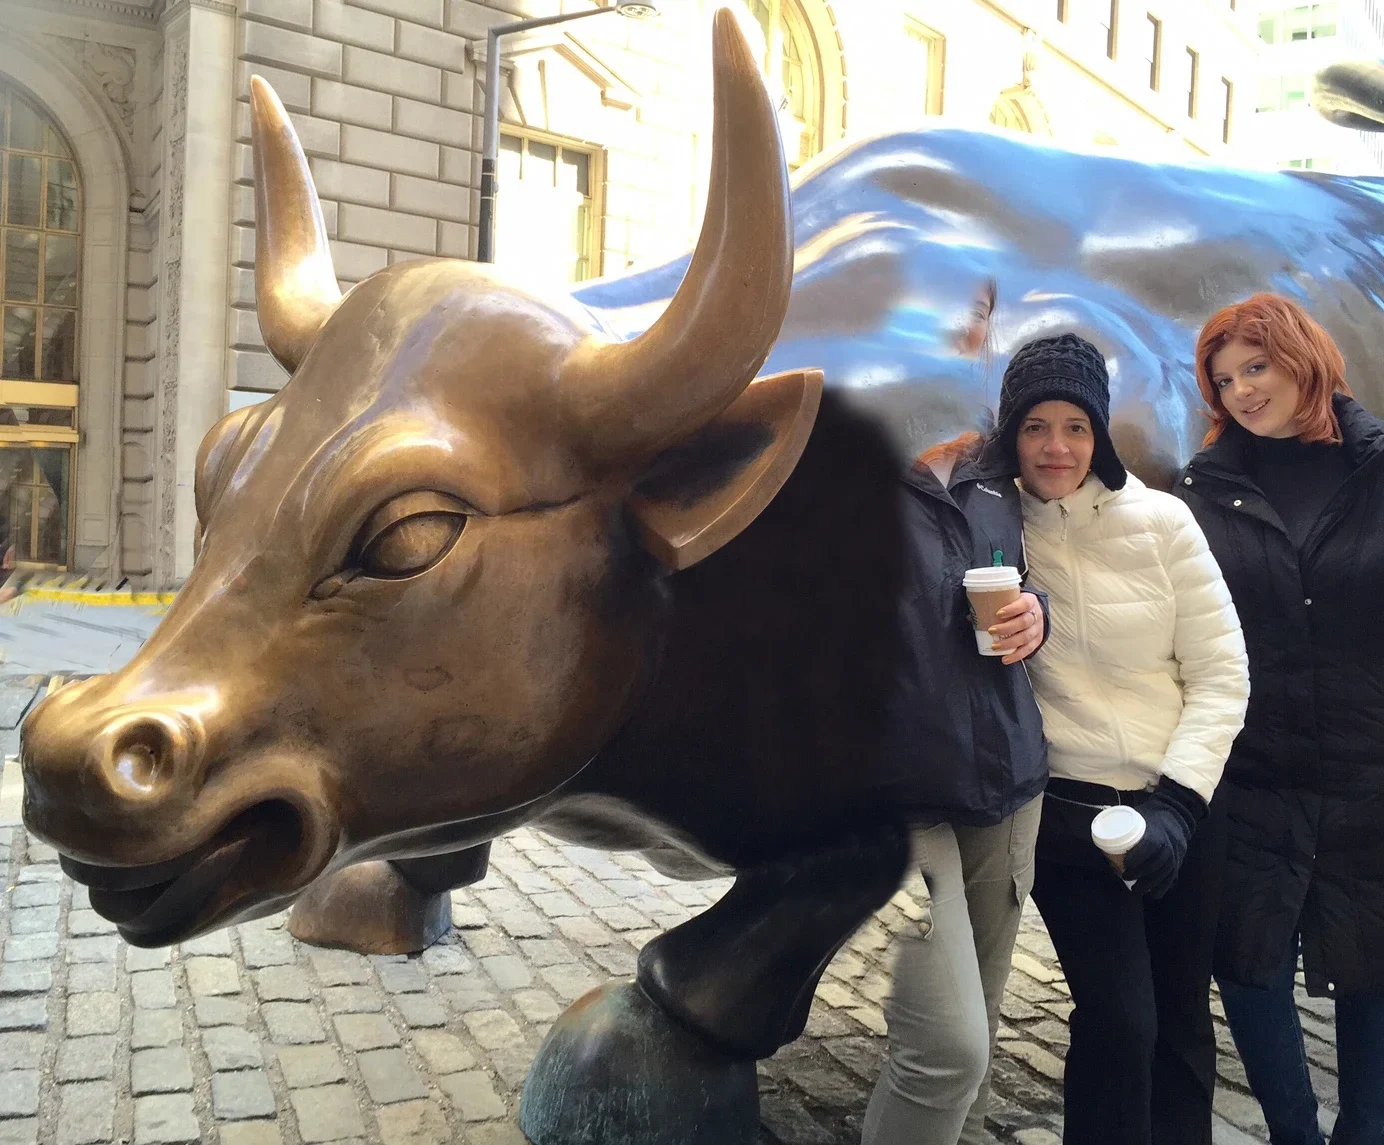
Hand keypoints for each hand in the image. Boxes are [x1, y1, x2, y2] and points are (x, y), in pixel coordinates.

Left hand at [990, 591, 1043, 664]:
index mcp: (1029, 601)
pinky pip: (1028, 650)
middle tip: (991, 630)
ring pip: (1026, 637)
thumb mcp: (1009, 600)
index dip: (1012, 609)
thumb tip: (970, 617)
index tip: (998, 614)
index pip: (1024, 604)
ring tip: (994, 646)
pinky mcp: (1037, 641)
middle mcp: (1036, 615)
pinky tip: (1005, 659)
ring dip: (1009, 643)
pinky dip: (1016, 656)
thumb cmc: (1017, 605)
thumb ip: (992, 606)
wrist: (1034, 612)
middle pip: (1024, 622)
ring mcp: (1038, 629)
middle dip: (1007, 628)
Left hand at [1123, 778, 1205, 898]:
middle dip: (1140, 873)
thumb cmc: (1152, 815)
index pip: (1149, 847)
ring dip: (1149, 884)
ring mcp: (1176, 855)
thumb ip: (1124, 823)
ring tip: (1136, 890)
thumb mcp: (1138, 814)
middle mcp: (1168, 845)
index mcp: (1158, 832)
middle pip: (1155, 863)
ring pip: (1164, 873)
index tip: (1125, 863)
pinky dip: (1163, 887)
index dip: (1137, 857)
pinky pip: (1172, 877)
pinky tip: (1153, 895)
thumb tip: (1101, 829)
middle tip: (1125, 876)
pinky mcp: (1179, 862)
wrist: (1176, 814)